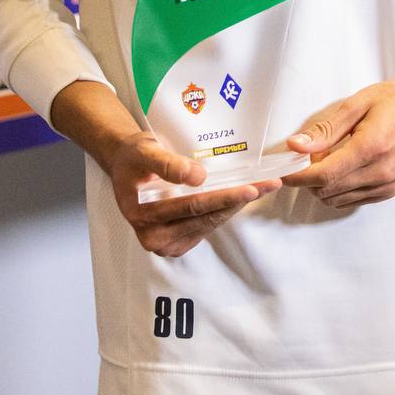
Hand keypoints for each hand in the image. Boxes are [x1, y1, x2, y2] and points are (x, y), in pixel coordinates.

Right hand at [50, 80, 278, 257]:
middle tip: (268, 185)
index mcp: (144, 215)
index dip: (224, 197)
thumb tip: (198, 176)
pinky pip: (205, 226)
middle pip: (205, 218)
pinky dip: (224, 210)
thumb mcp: (146, 151)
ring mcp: (165, 243)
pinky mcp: (176, 241)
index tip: (250, 188)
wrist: (125, 164)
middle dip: (238, 201)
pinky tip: (240, 195)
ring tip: (262, 187)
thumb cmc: (135, 156)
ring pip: (209, 224)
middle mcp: (154, 236)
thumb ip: (168, 164)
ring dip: (235, 206)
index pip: (192, 206)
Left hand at [281, 35, 394, 208]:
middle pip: (329, 190)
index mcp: (372, 147)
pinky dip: (339, 189)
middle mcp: (382, 171)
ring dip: (323, 185)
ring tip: (325, 158)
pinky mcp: (390, 190)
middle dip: (308, 178)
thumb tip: (296, 146)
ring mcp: (388, 184)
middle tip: (304, 156)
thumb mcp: (358, 103)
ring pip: (338, 199)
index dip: (298, 177)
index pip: (325, 174)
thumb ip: (327, 128)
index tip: (283, 171)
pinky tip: (340, 168)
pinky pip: (352, 200)